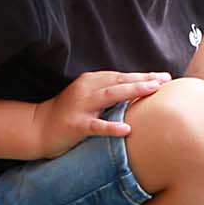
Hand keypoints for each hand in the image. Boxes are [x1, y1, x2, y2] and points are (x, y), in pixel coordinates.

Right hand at [31, 70, 169, 158]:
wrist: (39, 127)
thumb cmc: (70, 113)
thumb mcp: (89, 97)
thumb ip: (109, 92)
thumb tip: (139, 91)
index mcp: (91, 81)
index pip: (122, 76)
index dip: (143, 75)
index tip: (164, 76)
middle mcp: (87, 89)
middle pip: (119, 81)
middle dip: (143, 79)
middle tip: (164, 80)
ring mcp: (80, 106)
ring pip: (110, 96)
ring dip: (132, 92)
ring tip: (152, 91)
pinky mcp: (76, 125)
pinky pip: (96, 126)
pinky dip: (111, 127)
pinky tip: (127, 129)